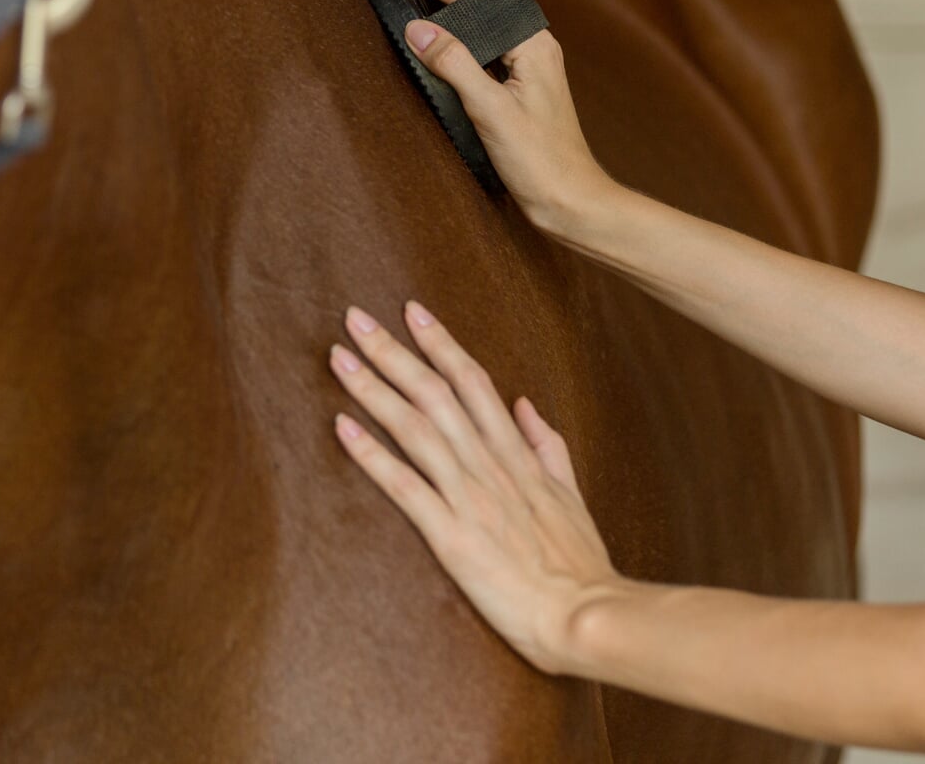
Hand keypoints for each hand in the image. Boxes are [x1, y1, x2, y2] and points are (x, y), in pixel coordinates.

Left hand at [328, 300, 621, 675]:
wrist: (586, 614)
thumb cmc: (579, 563)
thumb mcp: (571, 493)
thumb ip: (548, 445)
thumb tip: (525, 403)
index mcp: (517, 454)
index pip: (473, 382)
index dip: (440, 344)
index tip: (412, 311)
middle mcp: (490, 465)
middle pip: (435, 393)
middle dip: (393, 352)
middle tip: (355, 318)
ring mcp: (469, 497)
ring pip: (415, 428)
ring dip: (373, 389)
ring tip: (338, 358)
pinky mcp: (450, 535)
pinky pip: (404, 486)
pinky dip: (371, 454)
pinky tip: (342, 427)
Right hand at [379, 0, 616, 235]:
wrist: (573, 200)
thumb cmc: (540, 162)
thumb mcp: (492, 114)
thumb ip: (456, 64)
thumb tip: (416, 25)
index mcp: (528, 41)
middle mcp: (528, 39)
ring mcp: (522, 54)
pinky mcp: (513, 73)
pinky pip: (477, 23)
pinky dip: (448, 3)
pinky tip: (434, 1)